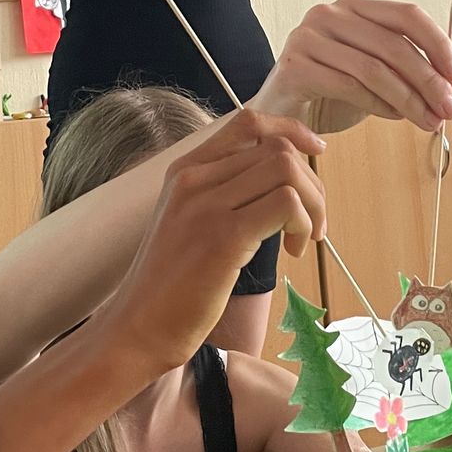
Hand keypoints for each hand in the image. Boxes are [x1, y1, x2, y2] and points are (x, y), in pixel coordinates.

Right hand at [102, 110, 326, 374]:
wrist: (136, 329)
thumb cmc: (170, 286)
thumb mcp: (189, 224)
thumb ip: (223, 196)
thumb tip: (280, 183)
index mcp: (184, 171)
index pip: (247, 123)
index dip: (291, 131)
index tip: (316, 152)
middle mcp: (192, 178)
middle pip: (277, 148)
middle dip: (312, 184)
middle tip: (311, 226)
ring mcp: (205, 206)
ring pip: (286, 170)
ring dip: (312, 205)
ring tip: (302, 240)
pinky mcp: (223, 237)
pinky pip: (285, 203)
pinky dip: (302, 223)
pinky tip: (292, 252)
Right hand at [251, 0, 451, 134]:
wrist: (280, 113)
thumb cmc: (328, 91)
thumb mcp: (373, 72)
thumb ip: (404, 69)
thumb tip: (448, 85)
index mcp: (354, 7)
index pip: (406, 14)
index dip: (438, 43)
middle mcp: (328, 14)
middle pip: (393, 44)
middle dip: (428, 80)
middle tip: (449, 107)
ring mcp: (307, 38)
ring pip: (374, 68)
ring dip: (409, 99)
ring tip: (428, 120)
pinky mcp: (294, 67)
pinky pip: (348, 86)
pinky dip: (379, 105)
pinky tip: (395, 117)